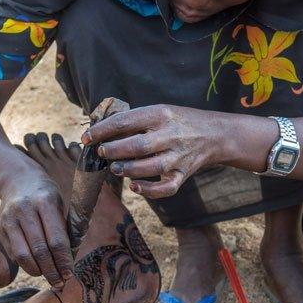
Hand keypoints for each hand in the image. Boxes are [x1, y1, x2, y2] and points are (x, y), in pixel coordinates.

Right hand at [0, 171, 71, 287]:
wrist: (17, 180)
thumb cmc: (45, 195)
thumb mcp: (60, 204)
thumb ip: (63, 230)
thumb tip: (68, 262)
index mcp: (45, 202)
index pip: (56, 240)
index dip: (64, 261)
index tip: (70, 274)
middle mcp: (24, 210)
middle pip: (40, 250)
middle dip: (52, 271)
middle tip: (60, 283)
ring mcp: (9, 219)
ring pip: (23, 255)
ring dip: (37, 271)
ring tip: (48, 276)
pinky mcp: (0, 228)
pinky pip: (13, 253)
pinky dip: (25, 264)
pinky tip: (35, 267)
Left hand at [85, 104, 246, 197]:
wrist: (215, 134)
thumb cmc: (178, 121)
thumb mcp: (159, 111)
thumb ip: (134, 120)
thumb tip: (99, 130)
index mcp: (160, 115)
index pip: (126, 121)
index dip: (103, 130)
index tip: (87, 137)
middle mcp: (170, 135)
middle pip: (137, 146)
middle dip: (114, 150)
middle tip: (102, 152)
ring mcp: (178, 157)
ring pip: (150, 168)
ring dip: (128, 169)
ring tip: (115, 167)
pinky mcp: (183, 174)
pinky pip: (166, 188)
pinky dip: (148, 190)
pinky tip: (135, 186)